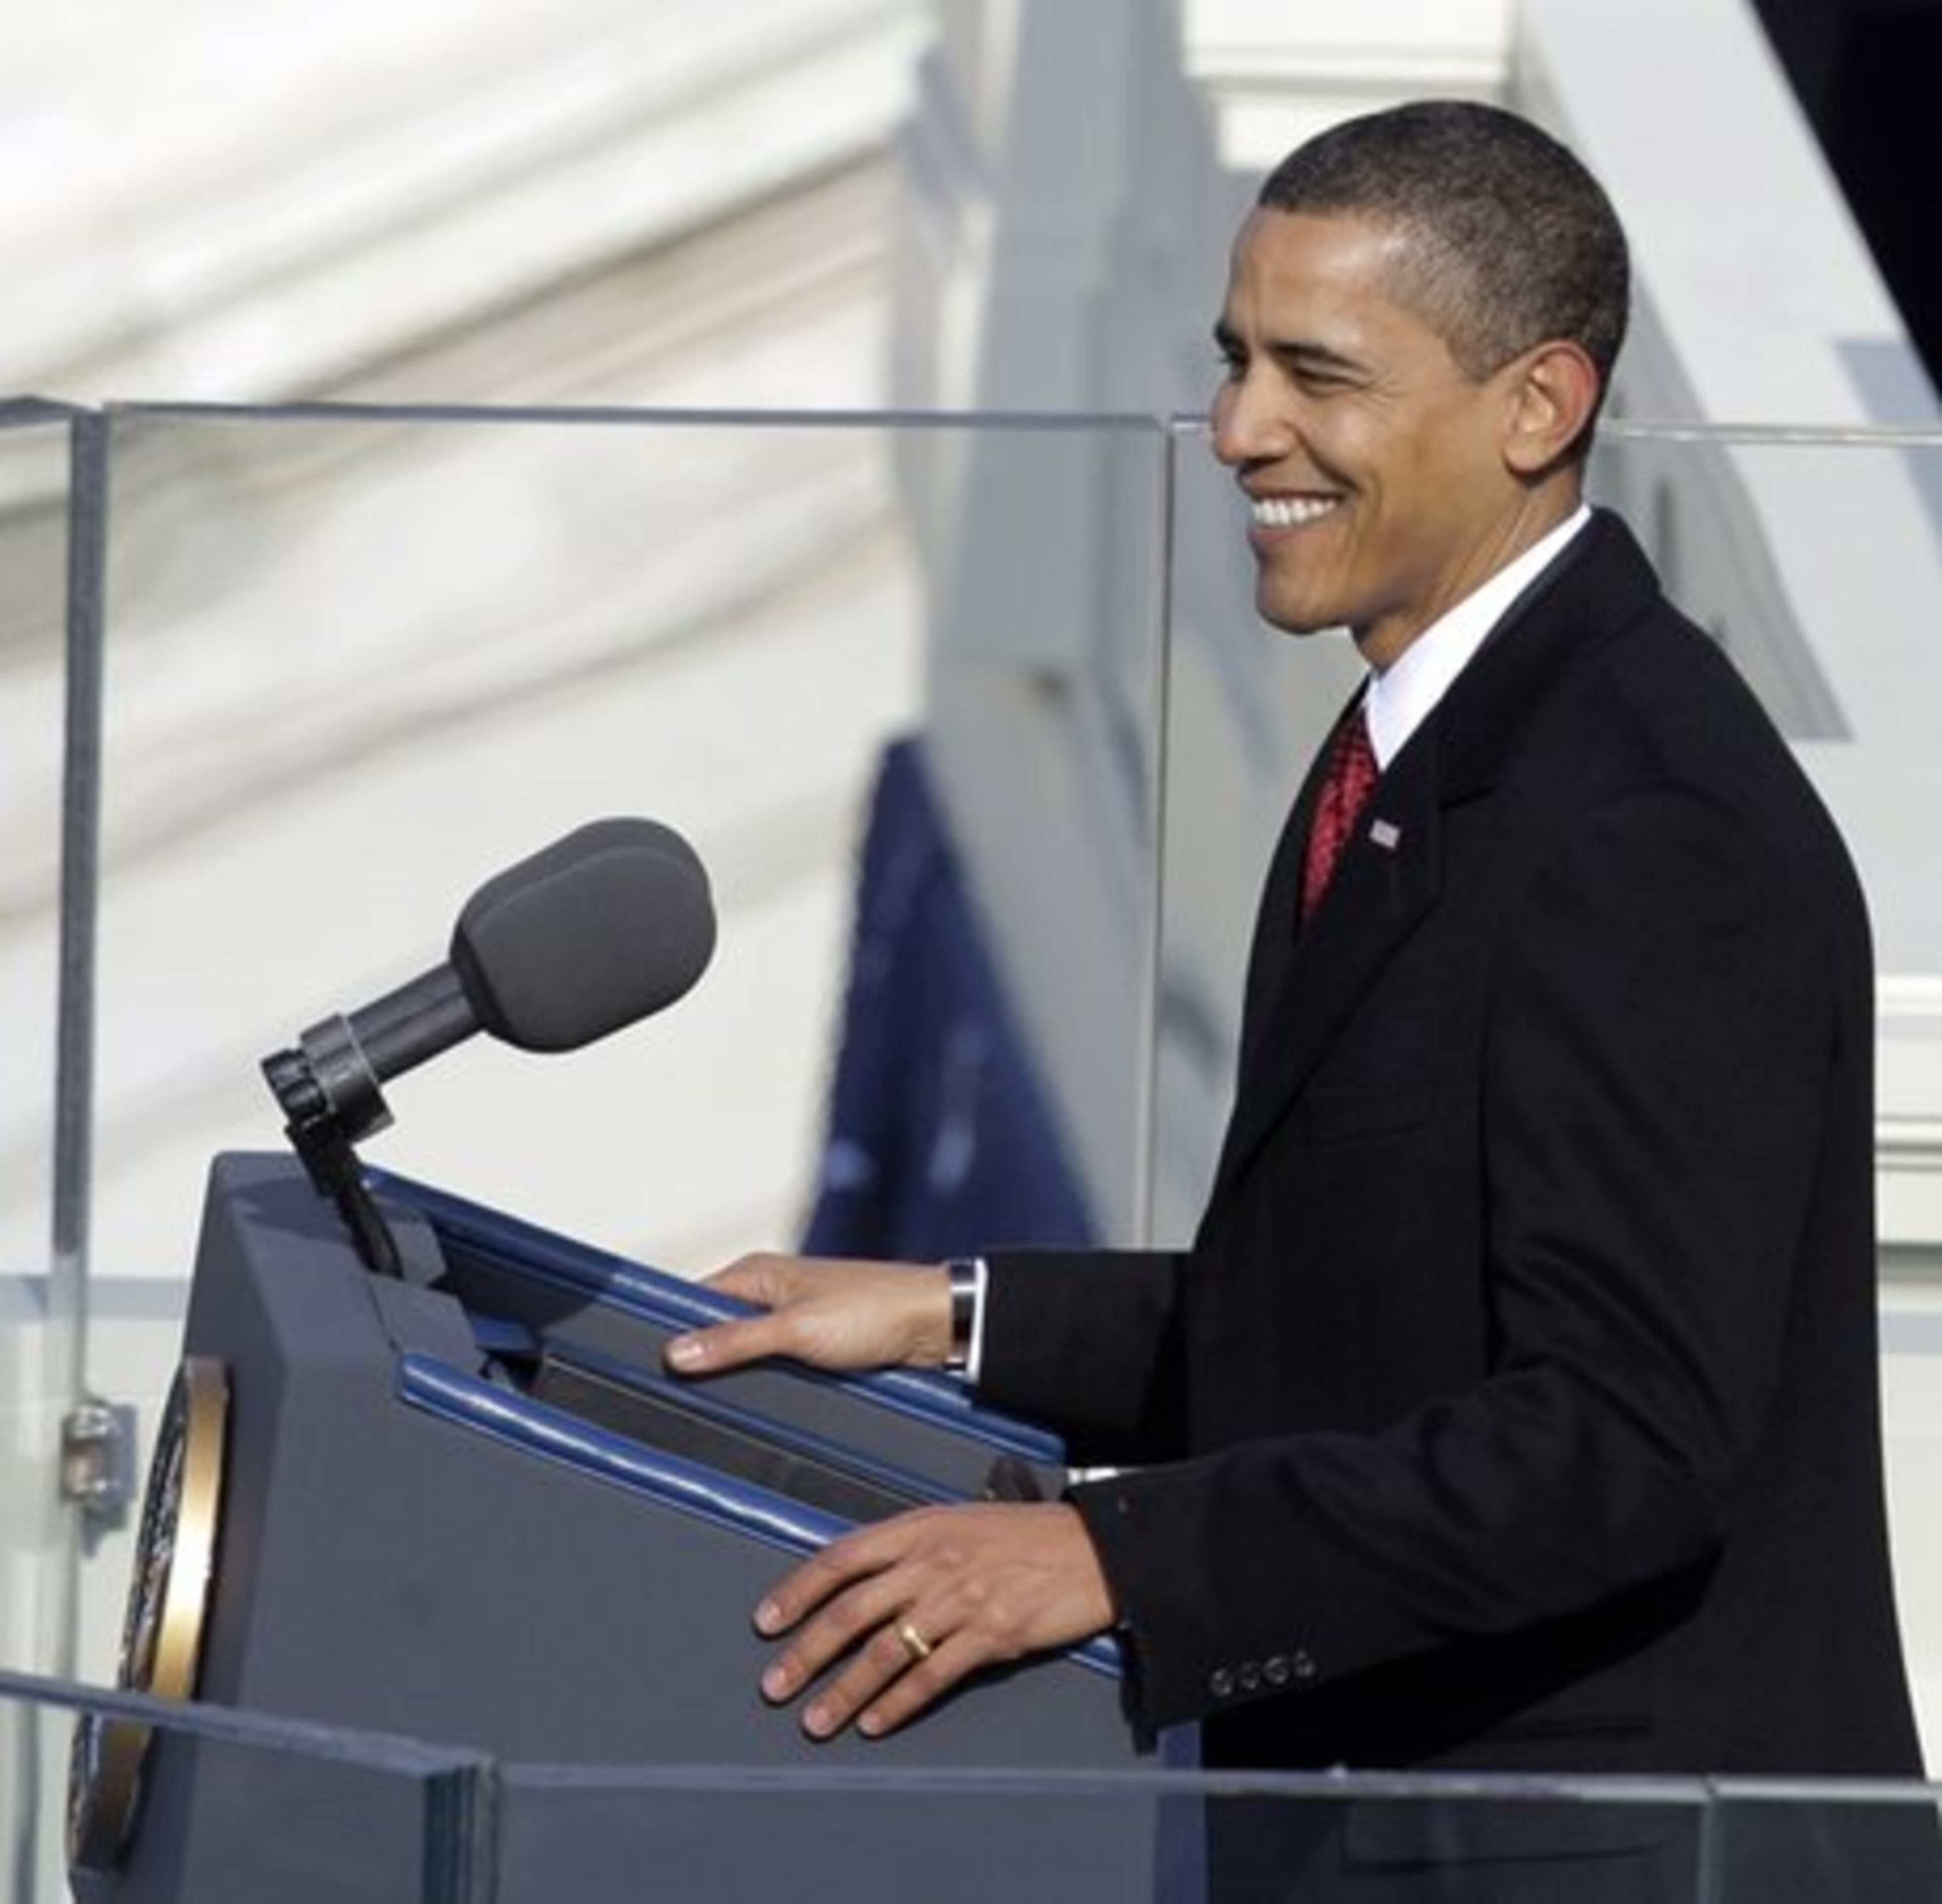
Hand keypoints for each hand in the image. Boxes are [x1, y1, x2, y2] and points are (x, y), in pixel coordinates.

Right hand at [663, 1253, 949, 1376]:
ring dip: (732, 1374)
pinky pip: (770, 1363)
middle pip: (713, 1330)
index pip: (691, 1301)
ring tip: (707, 1407)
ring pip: (742, 1351)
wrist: (934, 1322)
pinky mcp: (811, 1342)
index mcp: (757, 1274)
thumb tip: (675, 1352)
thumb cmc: (873, 1311)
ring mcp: (790, 1317)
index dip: (668, 1332)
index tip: (646, 1367)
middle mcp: (769, 1291)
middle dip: (698, 1360)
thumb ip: (735, 1341)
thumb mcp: (796, 1330)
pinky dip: (760, 1380)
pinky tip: (750, 1403)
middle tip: (672, 1399)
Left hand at [752, 1501, 1115, 1740]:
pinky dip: (899, 1704)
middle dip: (807, 1651)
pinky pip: (933, 1676)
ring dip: (845, 1691)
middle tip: (774, 1685)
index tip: (766, 1622)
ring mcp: (962, 1600)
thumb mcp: (957, 1522)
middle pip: (853, 1611)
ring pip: (886, 1651)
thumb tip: (855, 1579)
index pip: (842, 1558)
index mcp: (920, 1528)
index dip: (798, 1590)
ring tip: (815, 1720)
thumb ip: (908, 1548)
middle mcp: (934, 1562)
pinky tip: (875, 1724)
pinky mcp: (992, 1635)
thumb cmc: (1022, 1535)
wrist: (1092, 1549)